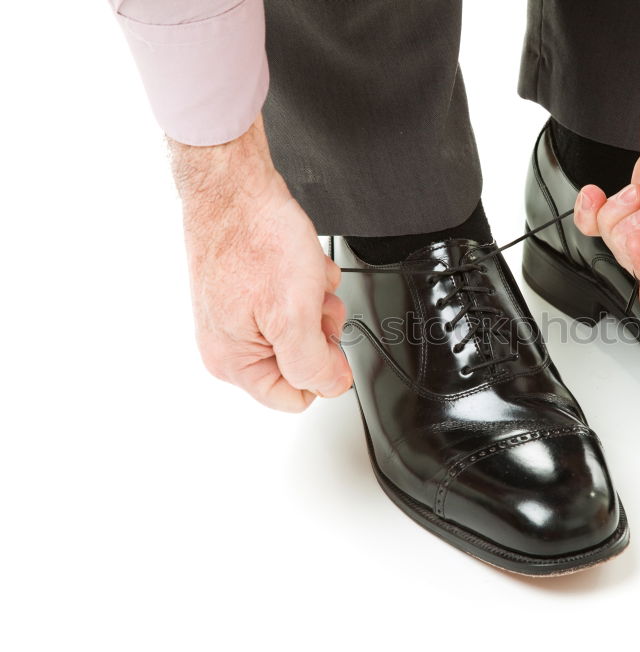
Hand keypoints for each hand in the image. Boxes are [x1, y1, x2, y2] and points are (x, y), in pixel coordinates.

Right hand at [173, 115, 351, 411]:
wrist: (235, 184)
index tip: (324, 340)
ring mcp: (240, 314)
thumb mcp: (294, 316)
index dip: (321, 371)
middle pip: (302, 361)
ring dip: (315, 301)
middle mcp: (229, 343)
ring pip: (305, 327)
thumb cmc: (254, 238)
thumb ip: (312, 364)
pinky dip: (307, 280)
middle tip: (310, 301)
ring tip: (303, 275)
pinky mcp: (251, 289)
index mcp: (231, 361)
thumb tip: (329, 387)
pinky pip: (297, 299)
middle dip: (318, 329)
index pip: (293, 398)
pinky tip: (298, 261)